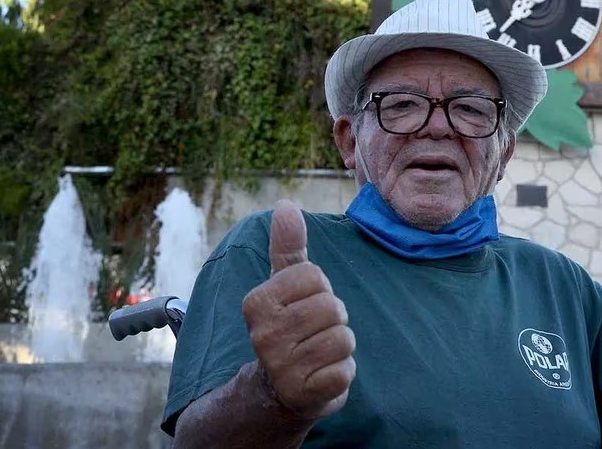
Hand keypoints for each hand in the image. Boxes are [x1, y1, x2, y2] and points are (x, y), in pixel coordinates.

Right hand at [242, 200, 355, 419]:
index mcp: (257, 303)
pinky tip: (322, 376)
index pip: (314, 276)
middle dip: (333, 319)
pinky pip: (344, 371)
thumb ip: (288, 248)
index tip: (303, 307)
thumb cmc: (289, 329)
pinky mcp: (303, 394)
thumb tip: (285, 205)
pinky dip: (342, 373)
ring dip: (340, 346)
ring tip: (318, 354)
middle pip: (332, 306)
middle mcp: (263, 335)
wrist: (280, 392)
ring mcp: (281, 367)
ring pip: (343, 337)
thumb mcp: (284, 287)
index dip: (319, 290)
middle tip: (313, 333)